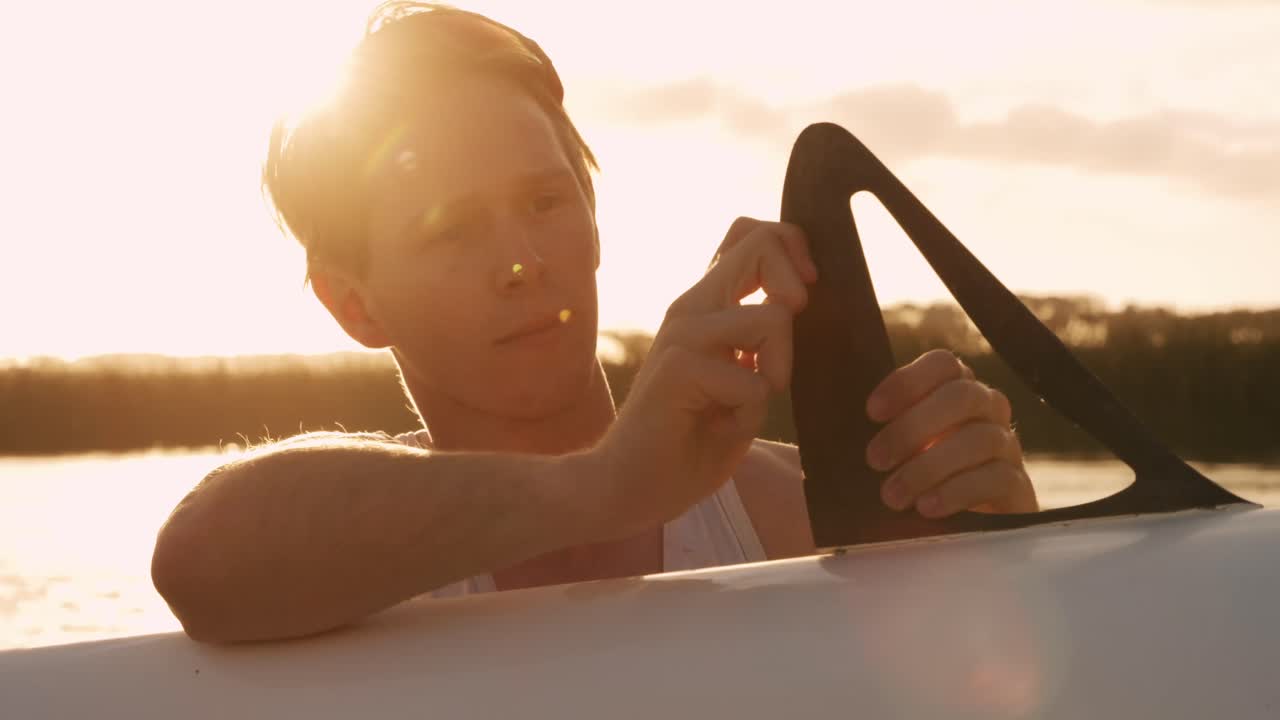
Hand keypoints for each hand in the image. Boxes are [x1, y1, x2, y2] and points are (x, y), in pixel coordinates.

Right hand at [594, 217, 817, 536]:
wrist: (632, 485)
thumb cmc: (692, 438)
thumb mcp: (742, 377)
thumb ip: (763, 339)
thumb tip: (805, 303)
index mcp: (708, 304)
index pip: (752, 234)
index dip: (791, 247)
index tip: (803, 296)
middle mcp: (692, 306)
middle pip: (761, 243)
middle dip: (797, 287)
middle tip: (779, 348)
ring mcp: (681, 334)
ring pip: (772, 319)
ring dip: (778, 372)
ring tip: (744, 406)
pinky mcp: (677, 369)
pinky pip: (753, 382)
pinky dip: (751, 415)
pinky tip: (721, 429)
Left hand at [865, 349, 1037, 517]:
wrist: (963, 525)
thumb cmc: (916, 478)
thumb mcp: (897, 448)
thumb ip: (883, 429)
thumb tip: (838, 422)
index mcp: (957, 389)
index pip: (943, 364)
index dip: (908, 381)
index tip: (872, 412)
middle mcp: (988, 409)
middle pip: (962, 396)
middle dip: (913, 427)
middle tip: (875, 460)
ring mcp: (1007, 445)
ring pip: (979, 439)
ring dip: (929, 467)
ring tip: (893, 496)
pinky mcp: (1017, 485)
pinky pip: (996, 478)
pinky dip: (956, 492)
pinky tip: (927, 507)